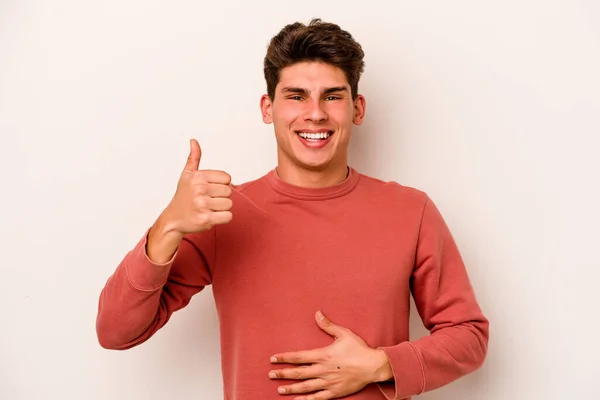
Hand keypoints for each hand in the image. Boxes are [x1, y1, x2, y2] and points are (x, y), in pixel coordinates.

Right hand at [161, 138, 232, 234]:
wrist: (173, 220)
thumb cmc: (183, 197)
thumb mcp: (186, 175)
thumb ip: (194, 158)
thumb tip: (193, 141)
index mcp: (197, 177)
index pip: (227, 178)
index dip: (221, 185)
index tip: (210, 189)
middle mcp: (199, 189)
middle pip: (229, 191)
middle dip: (221, 197)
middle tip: (208, 200)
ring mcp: (202, 205)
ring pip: (229, 204)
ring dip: (221, 208)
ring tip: (209, 208)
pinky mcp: (206, 219)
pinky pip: (228, 216)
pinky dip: (223, 218)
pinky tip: (211, 216)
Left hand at [268, 311, 392, 398]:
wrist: (373, 366)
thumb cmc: (359, 349)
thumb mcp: (343, 334)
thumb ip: (328, 325)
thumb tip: (317, 313)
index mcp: (323, 356)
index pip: (298, 357)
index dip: (284, 358)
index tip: (273, 359)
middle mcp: (323, 370)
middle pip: (298, 373)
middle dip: (283, 373)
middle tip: (271, 374)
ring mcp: (328, 383)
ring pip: (305, 387)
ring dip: (291, 388)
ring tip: (279, 389)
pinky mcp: (334, 392)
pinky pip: (317, 398)